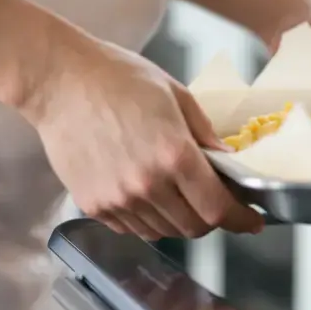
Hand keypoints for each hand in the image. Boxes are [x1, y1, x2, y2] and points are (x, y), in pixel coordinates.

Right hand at [22, 36, 263, 239]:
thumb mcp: (177, 96)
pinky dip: (148, 219)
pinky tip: (147, 192)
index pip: (218, 208)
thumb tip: (228, 164)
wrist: (59, 80)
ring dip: (179, 219)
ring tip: (176, 191)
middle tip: (214, 199)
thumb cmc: (117, 78)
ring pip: (163, 232)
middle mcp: (147, 185)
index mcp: (174, 155)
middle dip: (212, 218)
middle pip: (194, 227)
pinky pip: (133, 227)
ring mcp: (117, 199)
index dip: (241, 220)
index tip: (251, 221)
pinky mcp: (93, 205)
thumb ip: (206, 136)